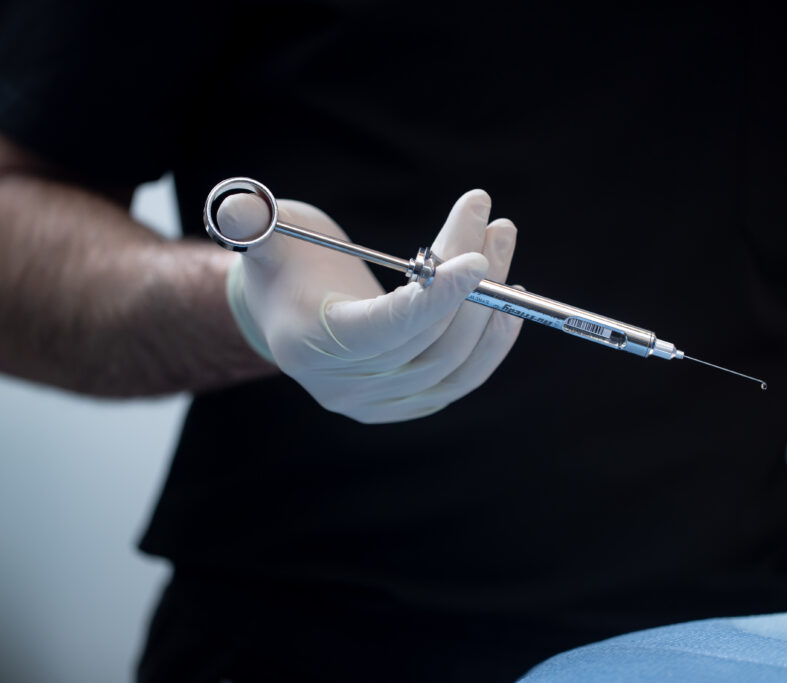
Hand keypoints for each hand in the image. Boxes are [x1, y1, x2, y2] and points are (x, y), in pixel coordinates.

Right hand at [218, 189, 521, 422]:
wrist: (289, 311)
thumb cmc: (281, 264)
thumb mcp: (264, 235)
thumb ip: (252, 221)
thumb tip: (241, 205)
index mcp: (311, 346)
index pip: (384, 330)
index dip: (433, 299)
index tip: (477, 259)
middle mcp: (346, 386)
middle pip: (430, 341)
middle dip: (472, 281)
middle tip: (495, 223)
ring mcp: (382, 401)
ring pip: (456, 361)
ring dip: (494, 303)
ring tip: (503, 239)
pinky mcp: (411, 401)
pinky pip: (463, 378)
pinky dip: (493, 341)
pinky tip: (509, 299)